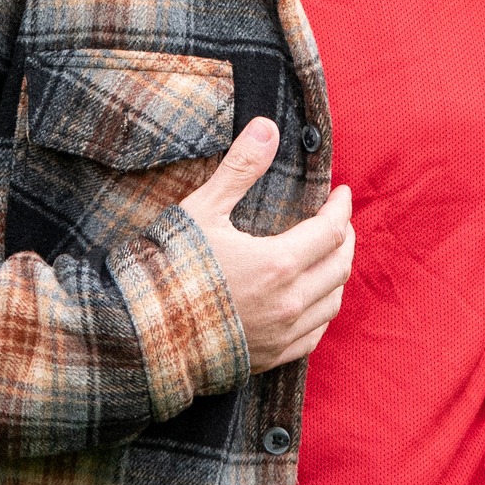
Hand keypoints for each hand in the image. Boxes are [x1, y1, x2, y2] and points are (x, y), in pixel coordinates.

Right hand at [179, 117, 353, 371]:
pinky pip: (314, 335)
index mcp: (278, 263)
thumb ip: (241, 168)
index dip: (342, 207)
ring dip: (337, 274)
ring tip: (330, 255)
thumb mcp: (203, 209)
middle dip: (346, 238)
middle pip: (340, 265)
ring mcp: (280, 335)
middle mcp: (288, 303)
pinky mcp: (269, 358)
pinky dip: (322, 311)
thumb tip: (267, 126)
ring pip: (332, 302)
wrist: (139, 336)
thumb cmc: (168, 269)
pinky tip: (312, 300)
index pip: (332, 230)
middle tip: (339, 219)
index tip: (342, 193)